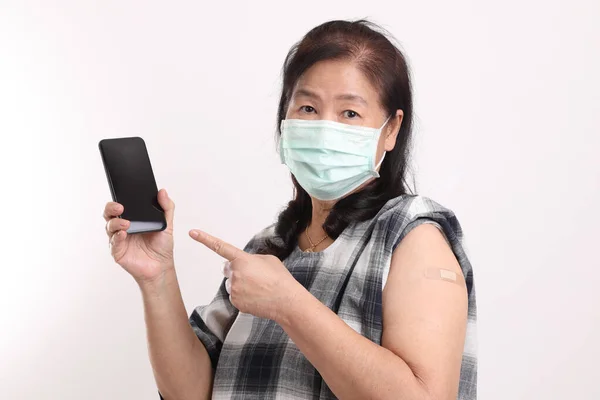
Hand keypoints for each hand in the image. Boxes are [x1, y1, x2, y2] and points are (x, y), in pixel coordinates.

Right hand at [103, 189, 174, 283]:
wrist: (161, 266)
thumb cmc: (161, 246)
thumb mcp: (167, 224)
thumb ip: (167, 207)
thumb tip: (162, 191)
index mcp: (132, 218)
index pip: (120, 204)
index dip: (119, 197)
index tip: (124, 192)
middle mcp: (122, 227)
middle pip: (109, 213)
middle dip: (111, 208)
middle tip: (120, 207)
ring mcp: (118, 239)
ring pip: (109, 226)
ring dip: (116, 223)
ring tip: (126, 224)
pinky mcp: (117, 251)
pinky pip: (113, 242)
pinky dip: (117, 237)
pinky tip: (123, 234)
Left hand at [189, 229, 303, 320]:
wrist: (286, 301)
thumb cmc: (280, 279)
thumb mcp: (269, 260)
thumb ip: (252, 258)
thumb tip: (246, 264)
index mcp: (242, 260)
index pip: (220, 247)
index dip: (205, 239)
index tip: (192, 233)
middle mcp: (235, 274)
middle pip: (228, 269)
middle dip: (237, 270)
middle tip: (254, 276)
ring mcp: (234, 289)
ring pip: (231, 283)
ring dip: (241, 284)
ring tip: (259, 287)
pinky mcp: (235, 302)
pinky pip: (235, 296)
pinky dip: (244, 296)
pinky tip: (257, 296)